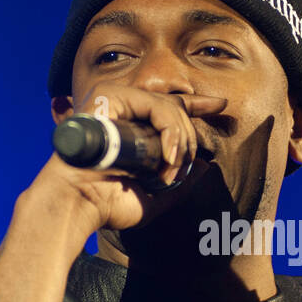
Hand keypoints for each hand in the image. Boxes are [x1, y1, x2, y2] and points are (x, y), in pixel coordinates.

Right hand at [36, 85, 226, 233]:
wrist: (80, 204)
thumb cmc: (109, 203)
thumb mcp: (154, 197)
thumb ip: (180, 182)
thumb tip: (206, 166)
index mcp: (132, 128)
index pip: (170, 108)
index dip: (197, 105)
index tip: (220, 106)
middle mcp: (124, 110)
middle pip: (175, 108)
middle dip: (190, 139)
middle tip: (182, 168)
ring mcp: (115, 100)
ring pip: (168, 107)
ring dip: (180, 141)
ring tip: (170, 170)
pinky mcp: (109, 97)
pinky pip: (155, 106)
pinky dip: (169, 131)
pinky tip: (167, 155)